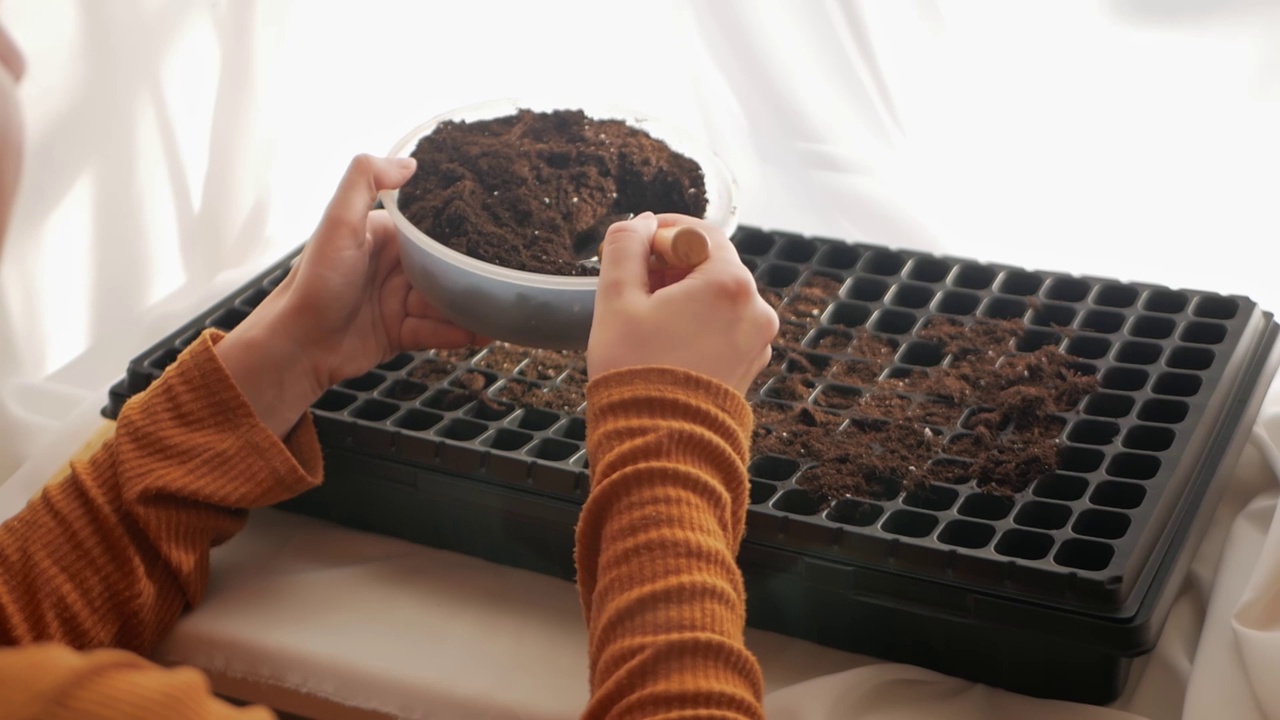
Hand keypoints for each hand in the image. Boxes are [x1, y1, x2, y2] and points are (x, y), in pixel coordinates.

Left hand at [218, 154, 484, 435]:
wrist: (298, 345)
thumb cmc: (314, 282)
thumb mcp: (338, 223)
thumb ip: (365, 183)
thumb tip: (410, 162)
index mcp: (384, 237)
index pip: (430, 231)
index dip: (459, 230)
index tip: (493, 226)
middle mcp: (394, 267)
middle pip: (444, 268)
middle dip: (472, 272)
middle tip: (508, 272)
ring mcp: (399, 302)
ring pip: (445, 301)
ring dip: (470, 306)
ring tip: (502, 307)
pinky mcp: (401, 333)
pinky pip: (438, 331)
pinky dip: (459, 333)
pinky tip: (484, 332)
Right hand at [587, 213, 777, 393]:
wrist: (658, 444)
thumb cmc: (635, 371)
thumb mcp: (616, 299)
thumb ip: (625, 246)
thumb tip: (638, 223)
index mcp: (730, 284)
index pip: (700, 233)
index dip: (662, 231)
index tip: (634, 242)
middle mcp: (755, 309)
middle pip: (711, 265)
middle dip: (670, 266)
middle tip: (632, 283)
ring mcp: (756, 341)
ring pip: (716, 297)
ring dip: (682, 295)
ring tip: (644, 318)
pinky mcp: (748, 366)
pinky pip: (723, 327)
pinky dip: (697, 323)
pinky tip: (664, 342)